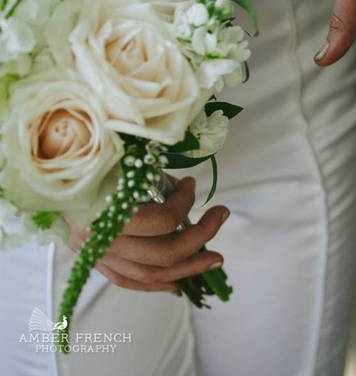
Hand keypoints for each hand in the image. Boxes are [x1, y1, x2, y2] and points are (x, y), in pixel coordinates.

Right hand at [68, 176, 229, 292]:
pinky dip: (156, 284)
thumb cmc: (86, 162)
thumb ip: (151, 177)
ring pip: (151, 274)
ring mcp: (97, 255)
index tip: (191, 184)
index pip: (163, 220)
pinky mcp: (95, 262)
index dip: (185, 201)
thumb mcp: (121, 160)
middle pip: (163, 253)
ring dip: (189, 267)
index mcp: (107, 212)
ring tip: (215, 259)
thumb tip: (183, 188)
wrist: (44, 177)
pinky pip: (128, 281)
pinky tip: (179, 283)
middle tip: (222, 215)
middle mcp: (102, 241)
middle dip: (201, 236)